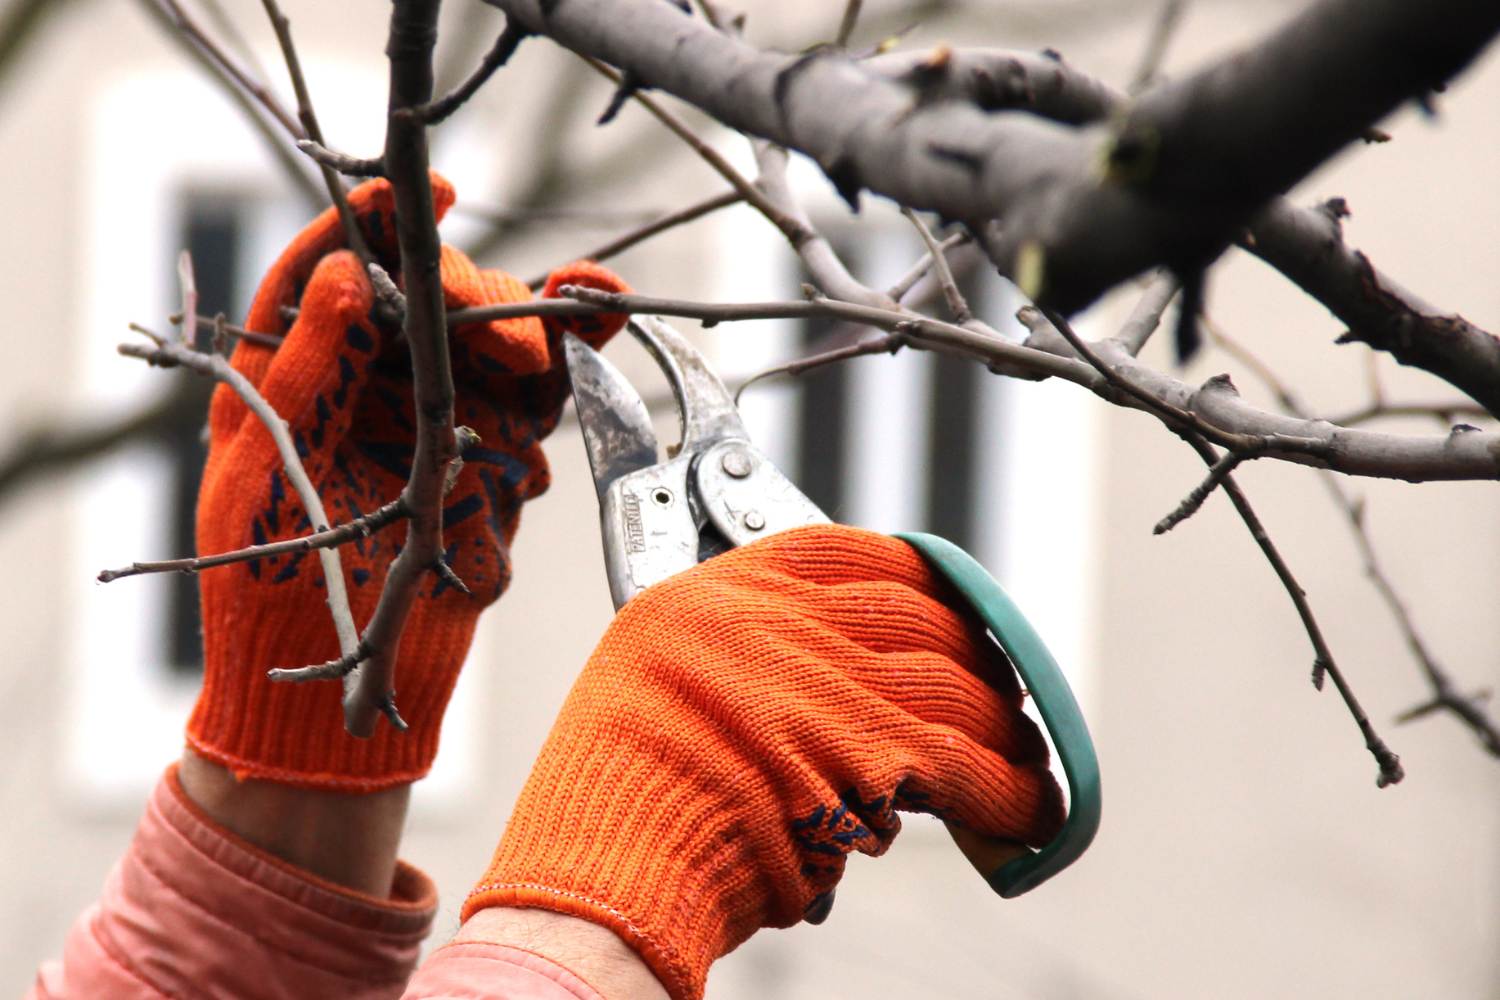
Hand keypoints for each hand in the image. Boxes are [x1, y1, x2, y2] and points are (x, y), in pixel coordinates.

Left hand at [186, 173, 629, 793]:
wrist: (341, 705)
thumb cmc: (267, 596)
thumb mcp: (262, 481)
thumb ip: (305, 377)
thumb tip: (351, 274)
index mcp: (296, 376)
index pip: (335, 270)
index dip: (375, 218)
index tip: (424, 189)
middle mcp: (373, 384)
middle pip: (432, 298)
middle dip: (478, 300)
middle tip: (512, 349)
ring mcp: (441, 417)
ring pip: (498, 334)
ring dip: (543, 316)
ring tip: (585, 309)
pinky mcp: (497, 458)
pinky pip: (542, 396)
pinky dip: (578, 357)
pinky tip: (600, 323)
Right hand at [460, 524, 1063, 999]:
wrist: (602, 877)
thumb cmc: (615, 803)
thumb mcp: (657, 687)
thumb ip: (743, 664)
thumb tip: (845, 687)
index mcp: (716, 595)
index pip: (849, 552)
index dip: (916, 575)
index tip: (946, 599)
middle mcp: (774, 622)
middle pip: (916, 615)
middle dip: (972, 655)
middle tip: (997, 687)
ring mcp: (825, 682)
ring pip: (953, 687)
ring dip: (1000, 726)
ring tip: (1021, 755)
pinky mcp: (868, 756)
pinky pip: (966, 763)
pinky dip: (1007, 791)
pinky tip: (1028, 810)